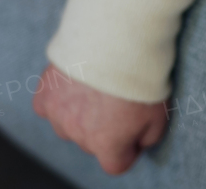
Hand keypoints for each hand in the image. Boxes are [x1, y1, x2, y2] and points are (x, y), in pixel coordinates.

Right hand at [32, 64, 167, 174]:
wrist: (117, 40)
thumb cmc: (142, 76)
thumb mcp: (161, 112)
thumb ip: (148, 137)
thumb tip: (137, 144)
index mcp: (107, 143)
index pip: (115, 164)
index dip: (128, 150)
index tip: (135, 134)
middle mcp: (78, 134)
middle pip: (92, 143)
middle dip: (106, 129)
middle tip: (120, 101)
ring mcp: (58, 114)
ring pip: (68, 126)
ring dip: (80, 114)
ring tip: (99, 88)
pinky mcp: (45, 94)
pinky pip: (48, 106)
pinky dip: (59, 99)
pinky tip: (76, 84)